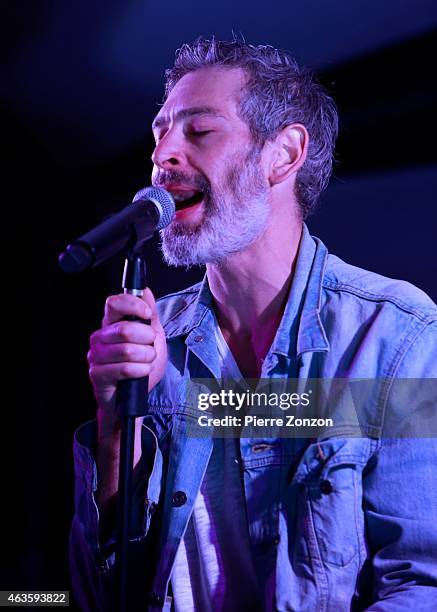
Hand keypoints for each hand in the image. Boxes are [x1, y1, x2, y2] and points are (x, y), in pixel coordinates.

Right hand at [87, 288, 166, 418]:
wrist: (134, 395)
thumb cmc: (140, 364)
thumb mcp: (152, 336)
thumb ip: (149, 313)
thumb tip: (145, 291)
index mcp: (111, 324)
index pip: (114, 303)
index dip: (133, 306)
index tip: (147, 315)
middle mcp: (100, 337)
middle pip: (125, 329)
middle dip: (147, 339)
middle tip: (150, 347)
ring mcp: (96, 356)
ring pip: (128, 350)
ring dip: (146, 357)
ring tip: (146, 361)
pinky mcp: (97, 374)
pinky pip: (125, 369)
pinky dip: (141, 370)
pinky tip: (141, 372)